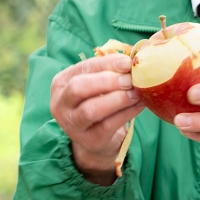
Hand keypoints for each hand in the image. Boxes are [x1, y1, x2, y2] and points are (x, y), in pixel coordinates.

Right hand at [50, 54, 145, 185]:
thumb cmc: (97, 102)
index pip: (83, 68)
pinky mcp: (89, 140)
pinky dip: (126, 113)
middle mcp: (60, 103)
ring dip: (117, 99)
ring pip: (91, 109)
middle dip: (106, 81)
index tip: (127, 62)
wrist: (96, 138)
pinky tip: (139, 105)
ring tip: (135, 93)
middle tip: (129, 80)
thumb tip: (132, 60)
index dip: (106, 64)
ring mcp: (72, 124)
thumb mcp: (97, 84)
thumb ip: (109, 71)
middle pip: (78, 88)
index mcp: (61, 83)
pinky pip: (107, 125)